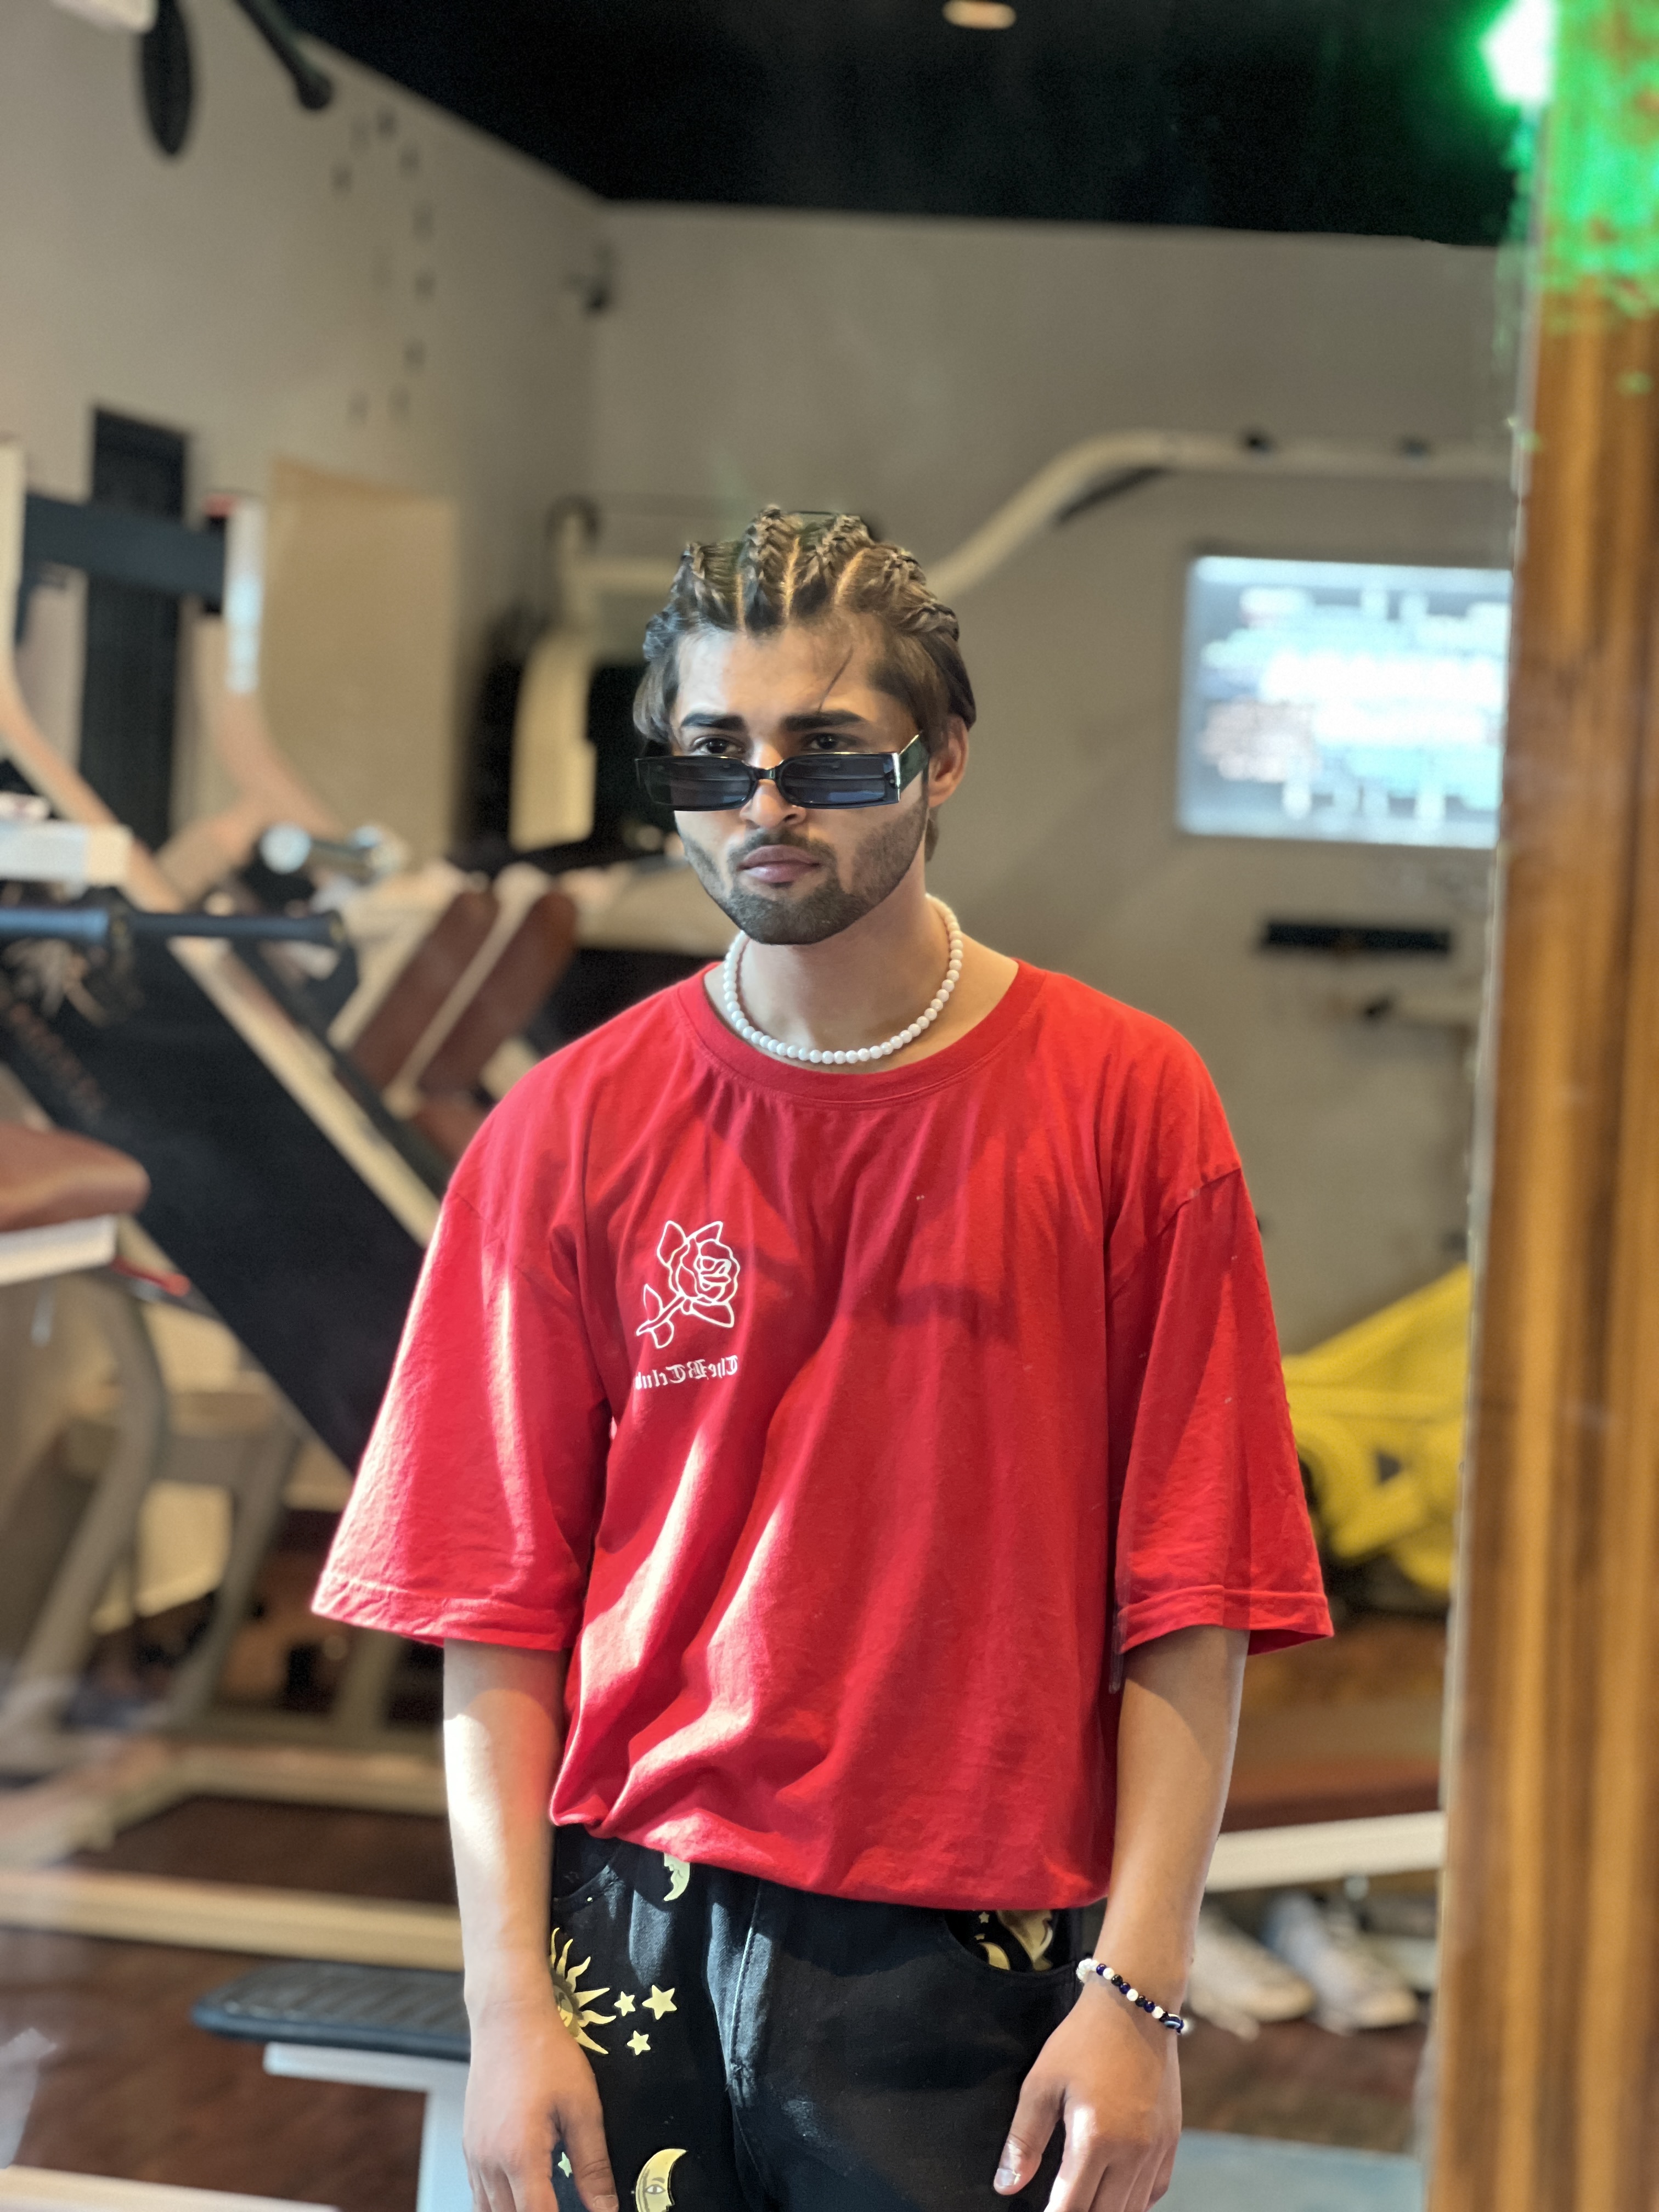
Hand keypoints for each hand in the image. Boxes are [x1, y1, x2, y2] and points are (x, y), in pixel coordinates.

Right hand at [463, 1992, 618, 2211]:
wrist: (508, 2018)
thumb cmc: (545, 2053)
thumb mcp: (583, 2107)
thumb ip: (594, 2165)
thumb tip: (606, 2207)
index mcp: (520, 2155)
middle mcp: (489, 2161)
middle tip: (562, 2204)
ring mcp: (474, 2154)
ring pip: (488, 2211)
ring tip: (544, 2201)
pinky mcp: (469, 2144)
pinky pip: (477, 2193)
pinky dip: (497, 2204)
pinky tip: (519, 2195)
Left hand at [993, 1980, 1181, 2210]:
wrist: (1135, 2006)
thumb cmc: (1082, 2041)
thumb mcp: (1041, 2083)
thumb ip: (1024, 2140)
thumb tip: (1006, 2186)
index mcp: (1095, 2139)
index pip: (1072, 2208)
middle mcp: (1132, 2152)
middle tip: (1061, 2203)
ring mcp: (1157, 2149)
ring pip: (1133, 2211)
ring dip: (1106, 2211)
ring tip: (1084, 2200)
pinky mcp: (1172, 2141)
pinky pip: (1155, 2192)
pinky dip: (1135, 2202)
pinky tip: (1114, 2192)